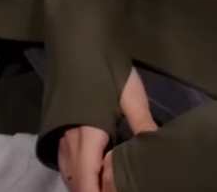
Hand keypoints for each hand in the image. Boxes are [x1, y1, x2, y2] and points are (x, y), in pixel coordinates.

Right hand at [61, 69, 156, 191]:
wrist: (76, 41)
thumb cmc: (104, 66)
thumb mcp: (129, 93)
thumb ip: (141, 122)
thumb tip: (158, 145)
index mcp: (87, 132)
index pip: (87, 177)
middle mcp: (69, 138)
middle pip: (76, 180)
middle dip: (90, 191)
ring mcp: (61, 134)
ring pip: (69, 172)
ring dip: (83, 184)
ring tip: (104, 188)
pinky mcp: (59, 128)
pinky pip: (65, 162)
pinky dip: (77, 173)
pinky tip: (92, 174)